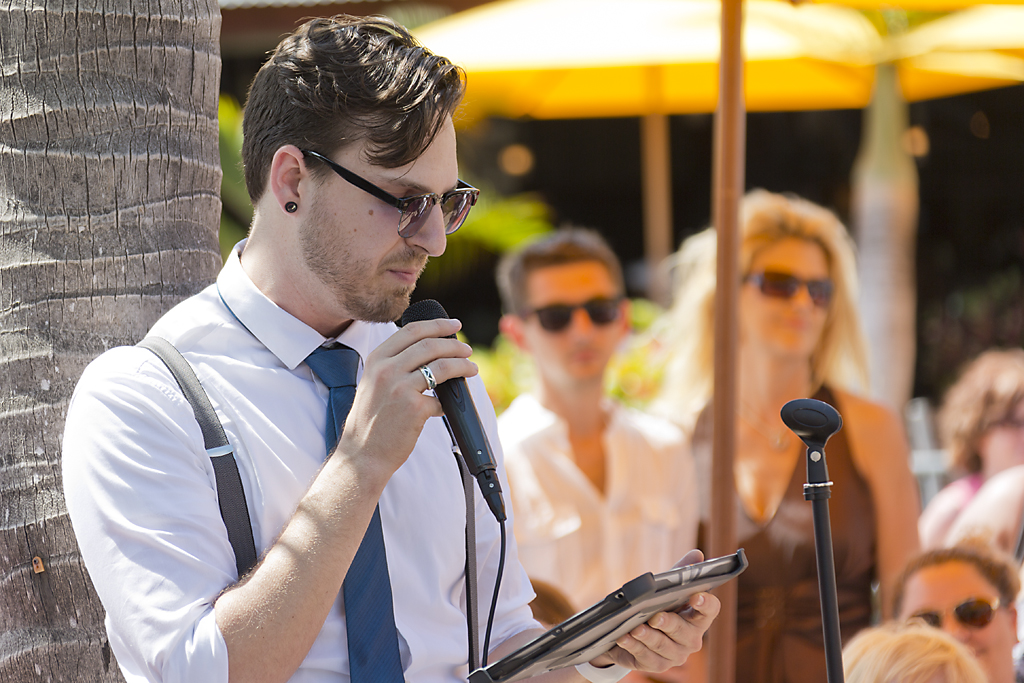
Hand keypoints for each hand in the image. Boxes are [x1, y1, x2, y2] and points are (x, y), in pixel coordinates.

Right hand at [334, 318, 476, 484]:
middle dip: (455, 345)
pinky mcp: (414, 409)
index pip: (411, 331)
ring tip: (472, 369)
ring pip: (442, 366)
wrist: (361, 454)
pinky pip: (442, 400)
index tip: (454, 325)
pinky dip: (449, 403)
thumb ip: (394, 365)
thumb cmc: (370, 421)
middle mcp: (386, 370)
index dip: (437, 325)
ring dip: (463, 366)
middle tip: (468, 350)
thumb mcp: (373, 383)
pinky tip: (449, 406)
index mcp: (376, 360)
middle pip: (430, 345)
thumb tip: (430, 354)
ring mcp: (400, 388)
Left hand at [588, 551, 719, 674]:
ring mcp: (674, 654)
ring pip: (662, 645)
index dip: (705, 604)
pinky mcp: (656, 664)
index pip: (710, 610)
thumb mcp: (666, 589)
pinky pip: (645, 656)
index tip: (695, 596)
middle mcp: (690, 639)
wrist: (633, 631)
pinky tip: (623, 638)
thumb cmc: (657, 606)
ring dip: (647, 637)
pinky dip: (633, 646)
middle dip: (669, 623)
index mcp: (697, 617)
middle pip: (684, 631)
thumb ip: (681, 572)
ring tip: (635, 628)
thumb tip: (697, 554)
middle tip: (655, 617)